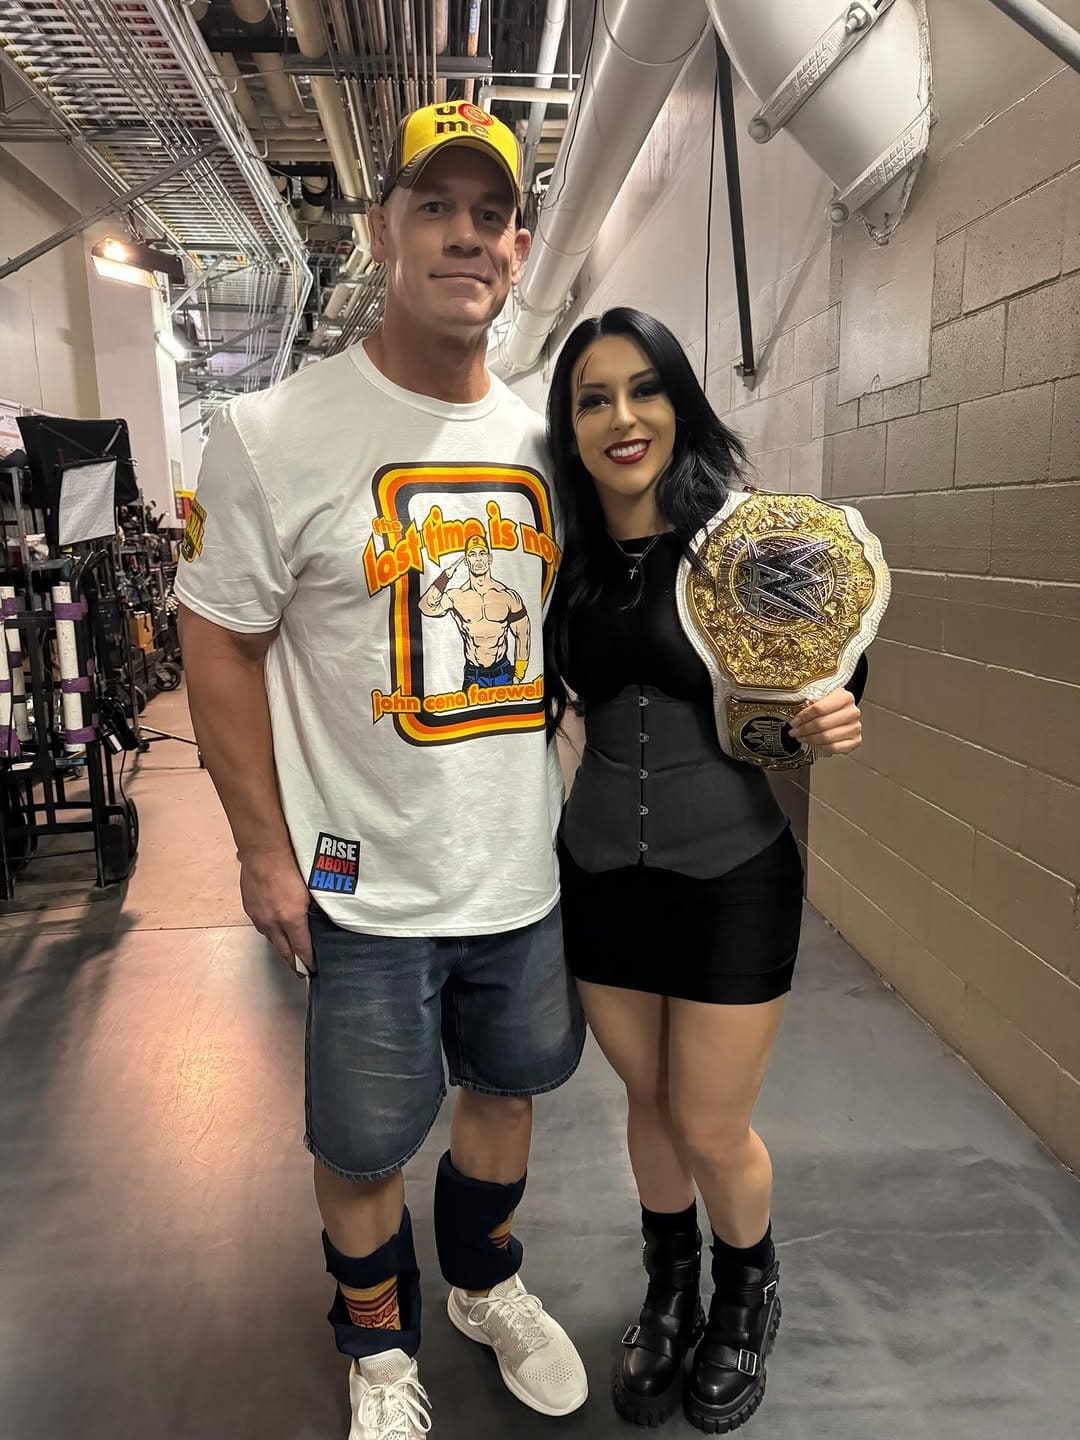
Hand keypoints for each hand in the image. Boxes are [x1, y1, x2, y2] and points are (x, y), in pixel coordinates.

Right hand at [239, 847, 315, 975]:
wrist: (264, 851)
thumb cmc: (292, 865)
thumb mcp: (311, 889)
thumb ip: (315, 908)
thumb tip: (321, 919)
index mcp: (291, 919)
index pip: (301, 949)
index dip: (308, 961)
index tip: (314, 969)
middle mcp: (273, 923)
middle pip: (284, 951)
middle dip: (294, 963)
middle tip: (302, 972)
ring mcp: (259, 917)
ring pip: (272, 940)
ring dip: (282, 948)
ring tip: (290, 954)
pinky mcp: (250, 910)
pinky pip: (263, 928)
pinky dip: (272, 934)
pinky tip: (277, 932)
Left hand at [789, 687, 861, 756]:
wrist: (844, 712)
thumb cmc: (830, 705)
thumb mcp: (820, 697)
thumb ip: (810, 702)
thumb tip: (794, 710)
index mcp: (844, 697)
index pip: (819, 708)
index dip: (803, 717)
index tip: (794, 722)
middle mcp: (853, 712)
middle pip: (822, 724)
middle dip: (804, 730)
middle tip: (794, 732)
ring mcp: (855, 727)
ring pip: (827, 737)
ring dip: (810, 739)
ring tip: (802, 738)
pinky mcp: (856, 740)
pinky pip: (835, 748)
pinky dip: (822, 747)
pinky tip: (815, 744)